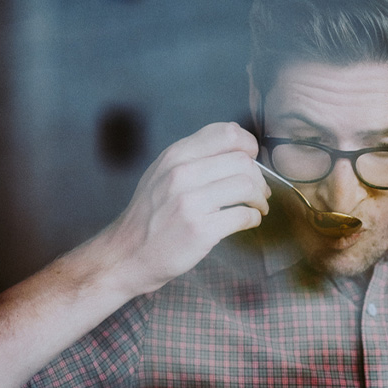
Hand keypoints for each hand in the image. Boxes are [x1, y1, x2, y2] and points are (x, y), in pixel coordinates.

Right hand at [100, 122, 269, 297]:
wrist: (127, 254)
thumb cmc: (150, 217)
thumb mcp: (161, 174)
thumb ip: (193, 158)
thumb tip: (236, 152)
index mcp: (175, 156)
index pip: (227, 133)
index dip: (249, 146)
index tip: (252, 161)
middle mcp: (182, 174)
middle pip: (243, 161)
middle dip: (259, 178)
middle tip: (259, 192)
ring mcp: (190, 202)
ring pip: (247, 186)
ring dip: (259, 199)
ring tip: (257, 207)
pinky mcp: (200, 230)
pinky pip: (243, 216)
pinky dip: (253, 219)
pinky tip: (247, 222)